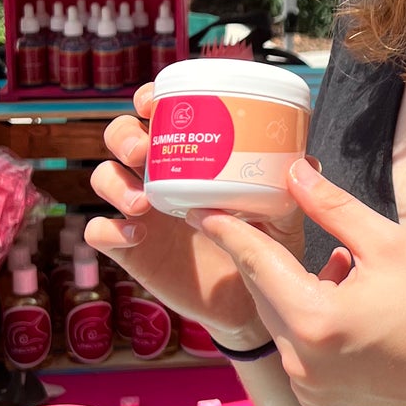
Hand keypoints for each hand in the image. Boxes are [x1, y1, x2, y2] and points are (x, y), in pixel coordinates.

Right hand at [85, 84, 306, 350]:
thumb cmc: (266, 248)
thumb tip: (307, 161)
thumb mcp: (283, 217)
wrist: (251, 305)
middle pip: (120, 138)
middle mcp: (160, 177)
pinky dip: (108, 229)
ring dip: (114, 182)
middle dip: (123, 135)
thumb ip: (292, 191)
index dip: (147, 100)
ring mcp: (140, 212)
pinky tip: (134, 234)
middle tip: (141, 151)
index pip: (158, 116)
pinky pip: (98, 232)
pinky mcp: (130, 249)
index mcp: (191, 157)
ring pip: (103, 178)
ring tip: (144, 202)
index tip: (152, 101)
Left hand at [194, 162, 405, 405]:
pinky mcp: (318, 397)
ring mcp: (307, 385)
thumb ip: (333, 208)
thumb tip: (293, 172)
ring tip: (343, 263)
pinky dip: (307, 316)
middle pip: (264, 292)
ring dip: (294, 286)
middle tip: (268, 217)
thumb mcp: (389, 244)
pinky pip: (295, 344)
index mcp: (314, 320)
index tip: (200, 208)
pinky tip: (346, 296)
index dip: (228, 231)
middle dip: (267, 255)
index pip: (256, 263)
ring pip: (280, 318)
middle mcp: (300, 361)